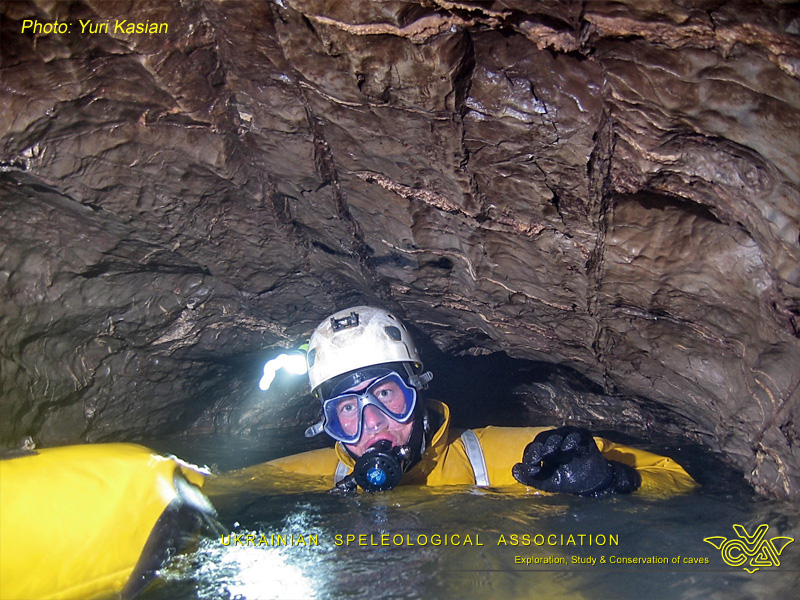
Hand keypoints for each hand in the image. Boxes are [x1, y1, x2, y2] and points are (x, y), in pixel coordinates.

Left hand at [512, 426, 639, 495]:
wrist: (593, 483)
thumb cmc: (568, 480)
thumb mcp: (548, 483)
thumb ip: (531, 478)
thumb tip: (514, 469)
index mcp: (544, 451)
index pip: (533, 449)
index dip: (531, 457)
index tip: (531, 466)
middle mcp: (554, 441)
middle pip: (543, 439)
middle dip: (541, 446)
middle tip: (541, 453)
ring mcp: (569, 437)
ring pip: (558, 434)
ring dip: (553, 440)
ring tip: (552, 448)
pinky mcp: (583, 437)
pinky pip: (576, 434)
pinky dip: (571, 439)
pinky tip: (568, 447)